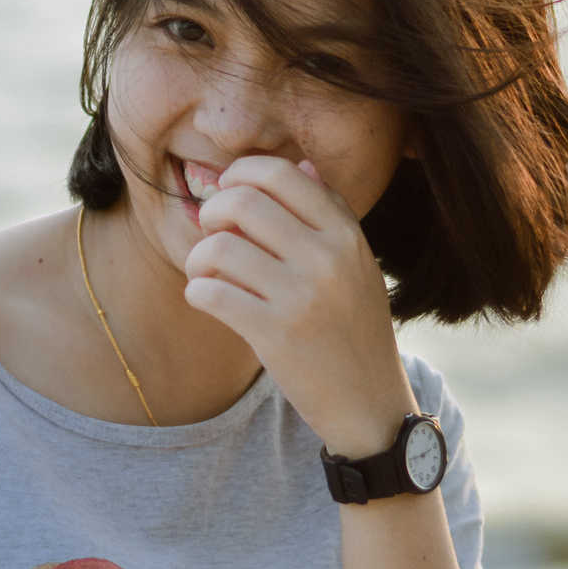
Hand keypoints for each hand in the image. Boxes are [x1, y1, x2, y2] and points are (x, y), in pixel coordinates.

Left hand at [182, 156, 416, 456]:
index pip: (281, 173)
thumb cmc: (354, 327)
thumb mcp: (357, 264)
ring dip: (198, 258)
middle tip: (211, 233)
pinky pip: (211, 293)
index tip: (227, 190)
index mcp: (346, 234)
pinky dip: (197, 291)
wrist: (370, 405)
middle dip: (212, 212)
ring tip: (204, 272)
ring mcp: (302, 298)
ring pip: (219, 247)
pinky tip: (207, 298)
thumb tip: (301, 164)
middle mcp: (327, 259)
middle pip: (243, 202)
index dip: (240, 173)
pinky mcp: (276, 336)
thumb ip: (331, 213)